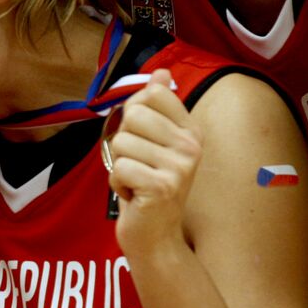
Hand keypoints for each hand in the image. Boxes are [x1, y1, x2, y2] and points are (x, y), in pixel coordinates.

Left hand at [105, 69, 201, 255]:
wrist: (155, 235)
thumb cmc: (148, 185)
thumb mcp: (155, 143)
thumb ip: (156, 108)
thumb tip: (160, 72)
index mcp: (190, 131)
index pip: (153, 94)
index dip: (134, 112)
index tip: (141, 136)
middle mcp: (190, 147)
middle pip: (133, 115)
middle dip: (123, 141)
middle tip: (138, 163)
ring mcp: (179, 168)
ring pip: (121, 143)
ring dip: (119, 165)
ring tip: (137, 180)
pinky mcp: (161, 188)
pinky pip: (119, 168)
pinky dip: (117, 183)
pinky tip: (134, 194)